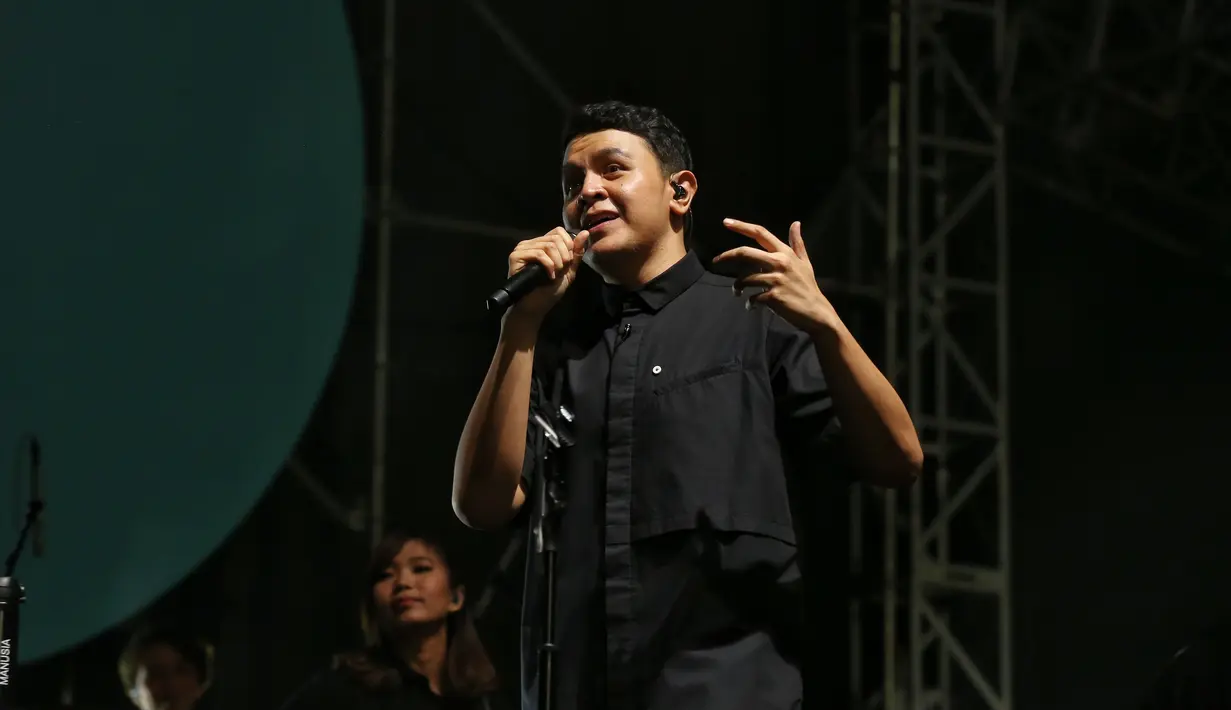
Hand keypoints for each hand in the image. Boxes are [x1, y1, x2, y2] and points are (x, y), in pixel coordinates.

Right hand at [505, 227, 589, 324]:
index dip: (568, 245)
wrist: (535, 308)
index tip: (567, 262)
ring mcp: (522, 248)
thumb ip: (576, 252)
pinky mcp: (516, 256)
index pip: (559, 231)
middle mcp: (531, 243)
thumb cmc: (549, 291)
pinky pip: (538, 253)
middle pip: (556, 238)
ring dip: (557, 263)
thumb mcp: (568, 271)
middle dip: (565, 257)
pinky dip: (548, 266)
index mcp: (542, 243)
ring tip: (554, 275)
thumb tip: (585, 232)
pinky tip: (549, 276)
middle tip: (561, 271)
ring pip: (549, 245)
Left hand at [712, 219, 838, 334]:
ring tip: (738, 292)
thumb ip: (797, 243)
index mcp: (784, 253)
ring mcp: (775, 280)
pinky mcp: (773, 296)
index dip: (742, 226)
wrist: (816, 312)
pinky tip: (751, 307)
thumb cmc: (808, 286)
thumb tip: (796, 223)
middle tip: (716, 261)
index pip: (760, 233)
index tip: (726, 222)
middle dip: (727, 256)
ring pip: (745, 278)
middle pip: (745, 253)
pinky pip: (752, 298)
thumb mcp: (804, 262)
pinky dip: (749, 303)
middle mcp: (779, 263)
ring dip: (737, 287)